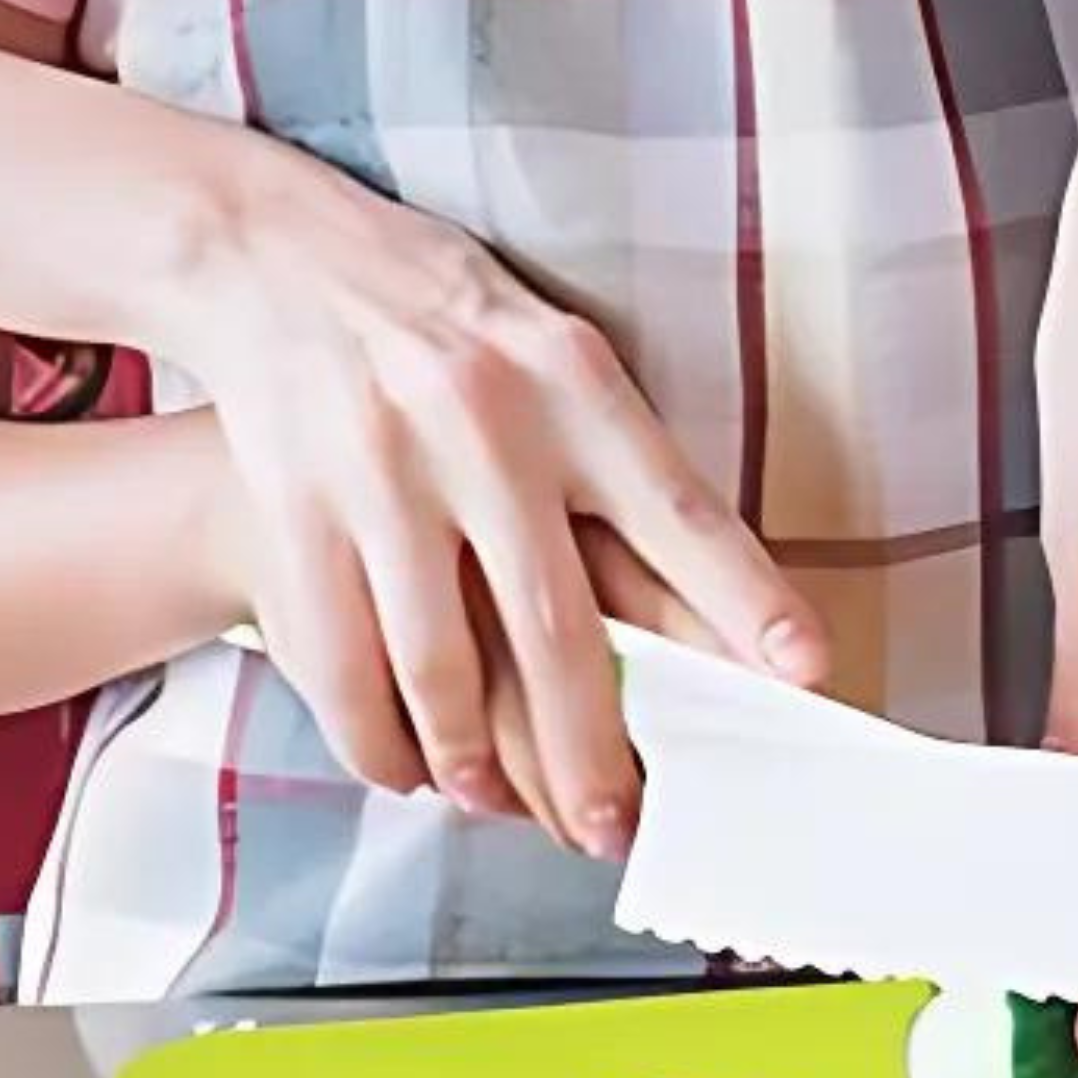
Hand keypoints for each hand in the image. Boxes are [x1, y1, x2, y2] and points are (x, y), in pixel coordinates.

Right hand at [173, 150, 822, 850]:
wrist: (275, 255)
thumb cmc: (443, 318)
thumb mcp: (552, 355)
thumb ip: (614, 462)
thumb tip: (695, 599)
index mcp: (571, 382)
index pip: (677, 508)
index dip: (743, 596)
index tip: (802, 668)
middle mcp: (485, 423)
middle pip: (556, 620)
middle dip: (592, 744)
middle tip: (616, 822)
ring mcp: (385, 469)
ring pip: (441, 660)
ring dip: (471, 756)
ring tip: (494, 801)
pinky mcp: (298, 507)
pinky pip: (342, 658)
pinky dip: (374, 734)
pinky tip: (403, 765)